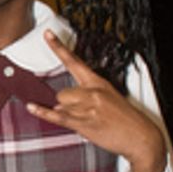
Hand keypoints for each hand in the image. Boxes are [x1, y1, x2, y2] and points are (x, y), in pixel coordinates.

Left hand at [29, 32, 166, 171]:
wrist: (140, 136)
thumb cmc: (126, 120)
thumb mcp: (110, 98)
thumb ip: (86, 97)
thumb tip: (63, 103)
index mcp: (99, 82)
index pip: (75, 61)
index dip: (59, 47)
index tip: (48, 35)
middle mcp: (92, 92)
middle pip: (62, 92)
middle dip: (66, 104)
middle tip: (81, 113)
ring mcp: (88, 108)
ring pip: (61, 106)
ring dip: (68, 115)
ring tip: (87, 122)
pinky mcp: (84, 122)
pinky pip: (58, 116)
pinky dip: (43, 113)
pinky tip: (33, 107)